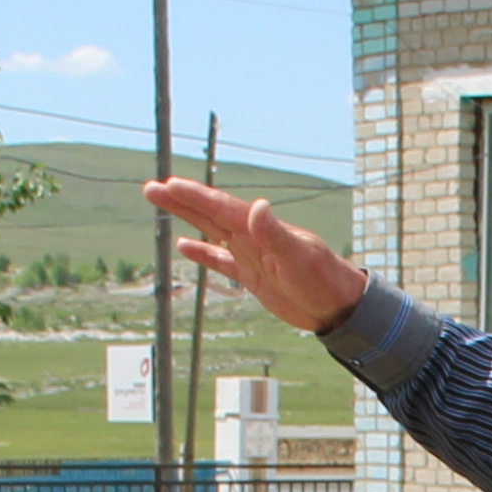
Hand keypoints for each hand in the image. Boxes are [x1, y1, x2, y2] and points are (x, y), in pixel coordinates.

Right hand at [147, 175, 371, 336]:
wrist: (339, 306)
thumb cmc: (323, 280)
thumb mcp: (298, 258)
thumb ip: (275, 234)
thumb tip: (257, 206)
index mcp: (260, 228)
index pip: (220, 207)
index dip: (194, 196)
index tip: (168, 185)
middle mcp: (252, 236)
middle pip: (209, 213)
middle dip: (181, 200)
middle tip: (151, 187)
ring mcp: (251, 254)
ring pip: (210, 231)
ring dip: (187, 217)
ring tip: (162, 203)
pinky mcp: (252, 275)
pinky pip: (220, 260)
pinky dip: (202, 252)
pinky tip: (184, 246)